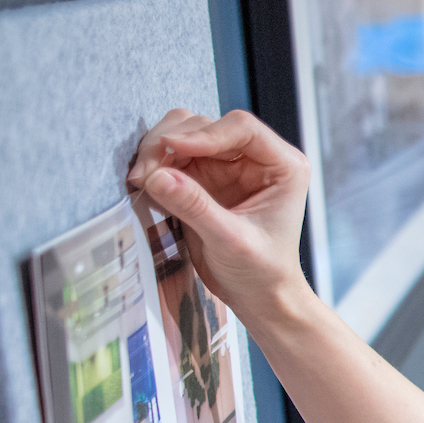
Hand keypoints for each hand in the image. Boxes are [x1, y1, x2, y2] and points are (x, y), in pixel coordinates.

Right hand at [125, 109, 314, 321]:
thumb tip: (157, 175)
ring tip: (141, 180)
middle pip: (204, 126)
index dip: (204, 134)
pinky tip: (144, 186)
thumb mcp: (232, 242)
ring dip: (157, 152)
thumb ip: (196, 208)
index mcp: (282, 165)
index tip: (173, 149)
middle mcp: (254, 159)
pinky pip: (170, 158)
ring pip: (182, 136)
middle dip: (170, 143)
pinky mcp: (201, 179)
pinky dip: (153, 166)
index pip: (241, 128)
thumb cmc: (263, 272)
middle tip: (145, 174)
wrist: (257, 296)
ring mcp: (225, 166)